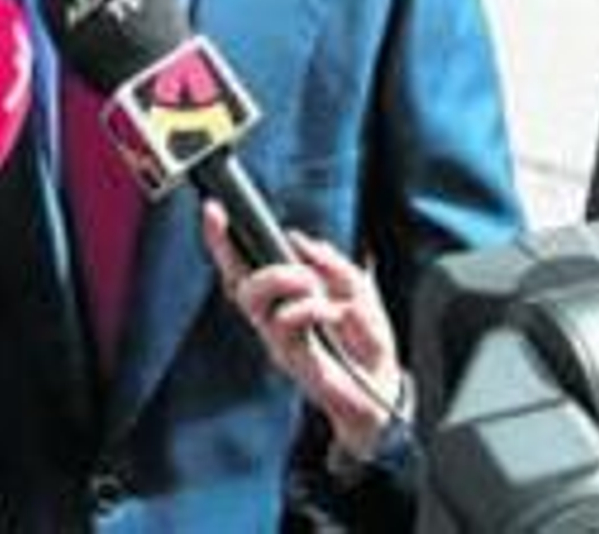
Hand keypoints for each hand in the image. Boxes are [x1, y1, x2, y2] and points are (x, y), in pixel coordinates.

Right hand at [202, 202, 404, 461]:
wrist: (385, 390)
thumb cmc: (367, 340)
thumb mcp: (358, 289)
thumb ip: (332, 263)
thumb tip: (299, 240)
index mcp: (285, 300)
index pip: (245, 268)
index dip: (224, 241)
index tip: (213, 209)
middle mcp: (273, 320)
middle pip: (236, 284)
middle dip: (243, 255)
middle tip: (283, 252)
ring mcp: (278, 341)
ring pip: (251, 299)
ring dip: (282, 277)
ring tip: (311, 282)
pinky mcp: (291, 360)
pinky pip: (283, 323)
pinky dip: (310, 307)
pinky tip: (334, 310)